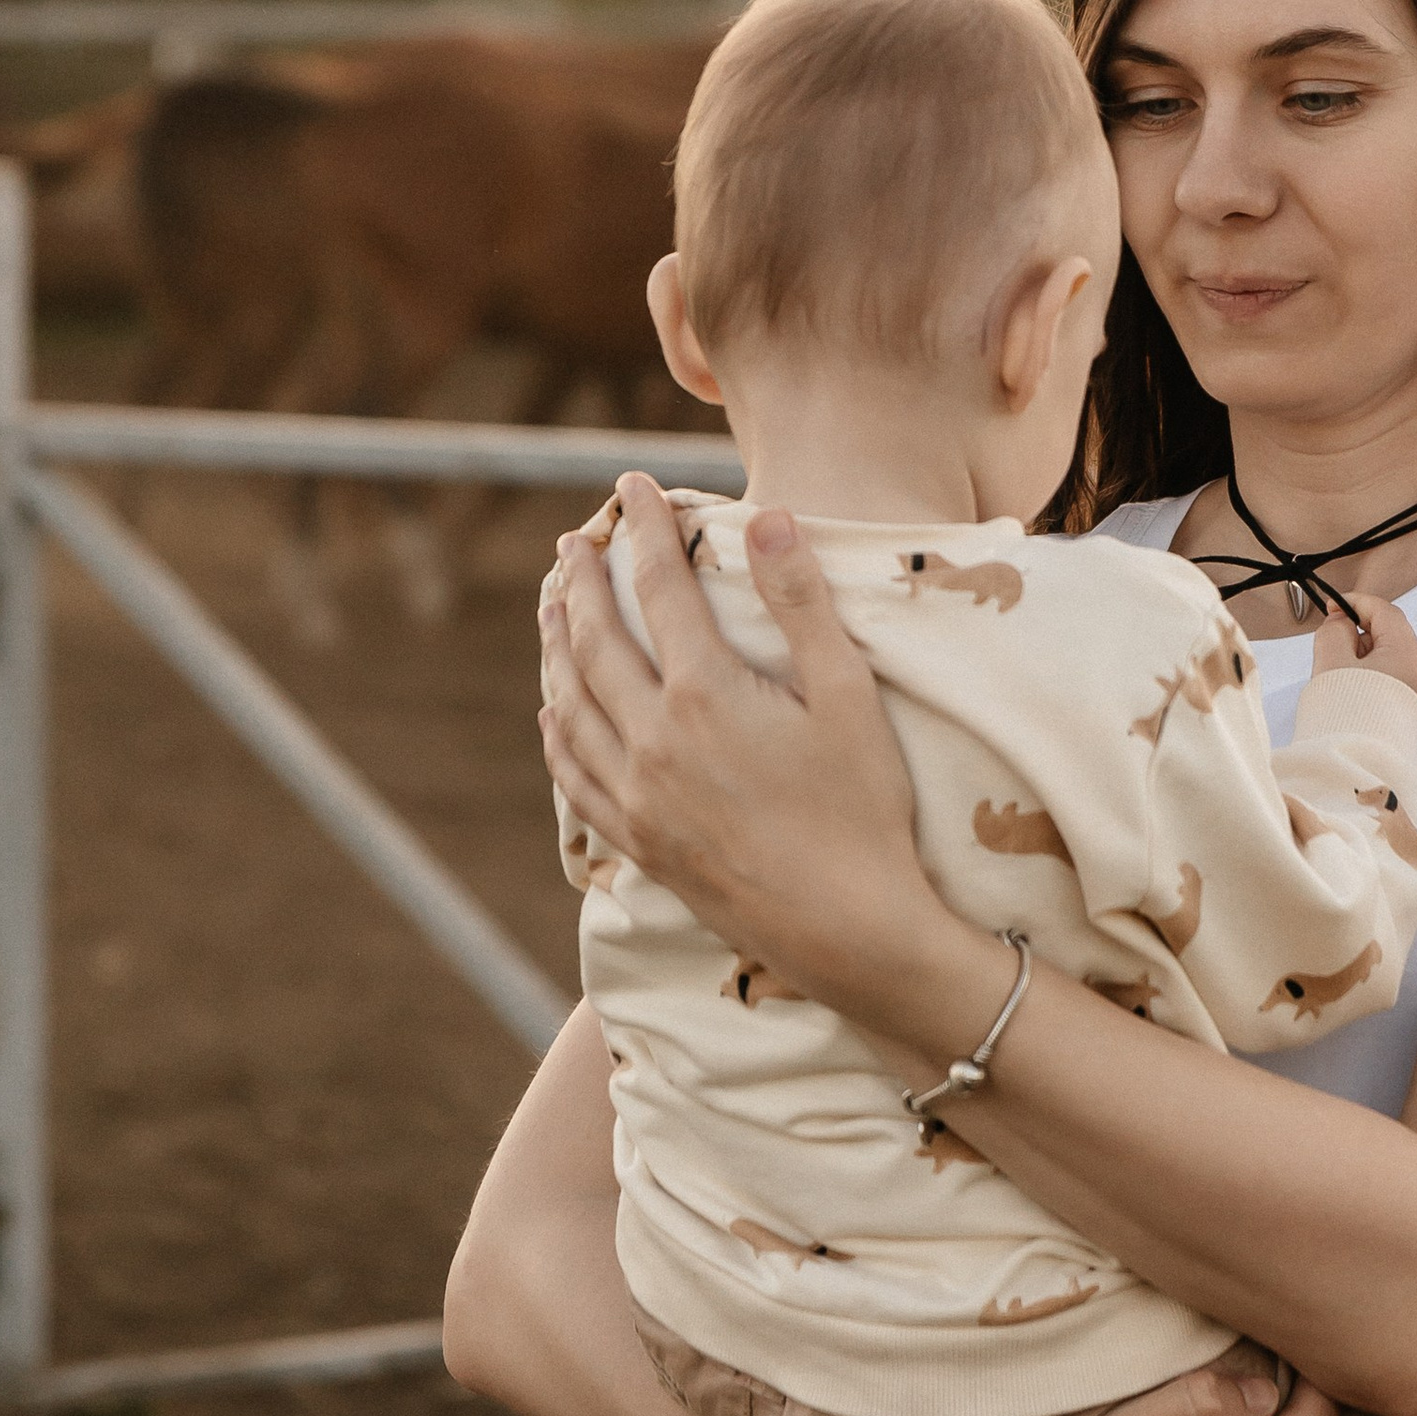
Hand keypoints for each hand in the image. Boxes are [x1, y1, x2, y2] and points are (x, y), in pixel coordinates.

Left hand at [539, 473, 941, 1001]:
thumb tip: (767, 518)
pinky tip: (553, 710)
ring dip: (556, 644)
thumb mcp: (849, 697)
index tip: (633, 484)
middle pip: (595, 637)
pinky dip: (557, 730)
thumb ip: (801, 603)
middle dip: (582, 578)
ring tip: (552, 604)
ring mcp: (638, 796)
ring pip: (571, 701)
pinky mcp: (639, 842)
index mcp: (704, 693)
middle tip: (575, 540)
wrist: (850, 930)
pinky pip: (574, 775)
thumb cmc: (864, 810)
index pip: (659, 584)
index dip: (645, 526)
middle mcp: (652, 740)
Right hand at [1314, 592, 1416, 743]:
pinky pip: (1404, 695)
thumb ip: (1333, 632)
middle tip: (1333, 648)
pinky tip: (1360, 703)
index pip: (1385, 612)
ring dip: (1373, 665)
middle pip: (1395, 641)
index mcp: (1409, 655)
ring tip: (1344, 682)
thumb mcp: (1330, 662)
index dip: (1356, 604)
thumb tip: (1342, 623)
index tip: (1332, 608)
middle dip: (1363, 639)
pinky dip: (1383, 689)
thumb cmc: (1344, 716)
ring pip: (1400, 669)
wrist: (1357, 773)